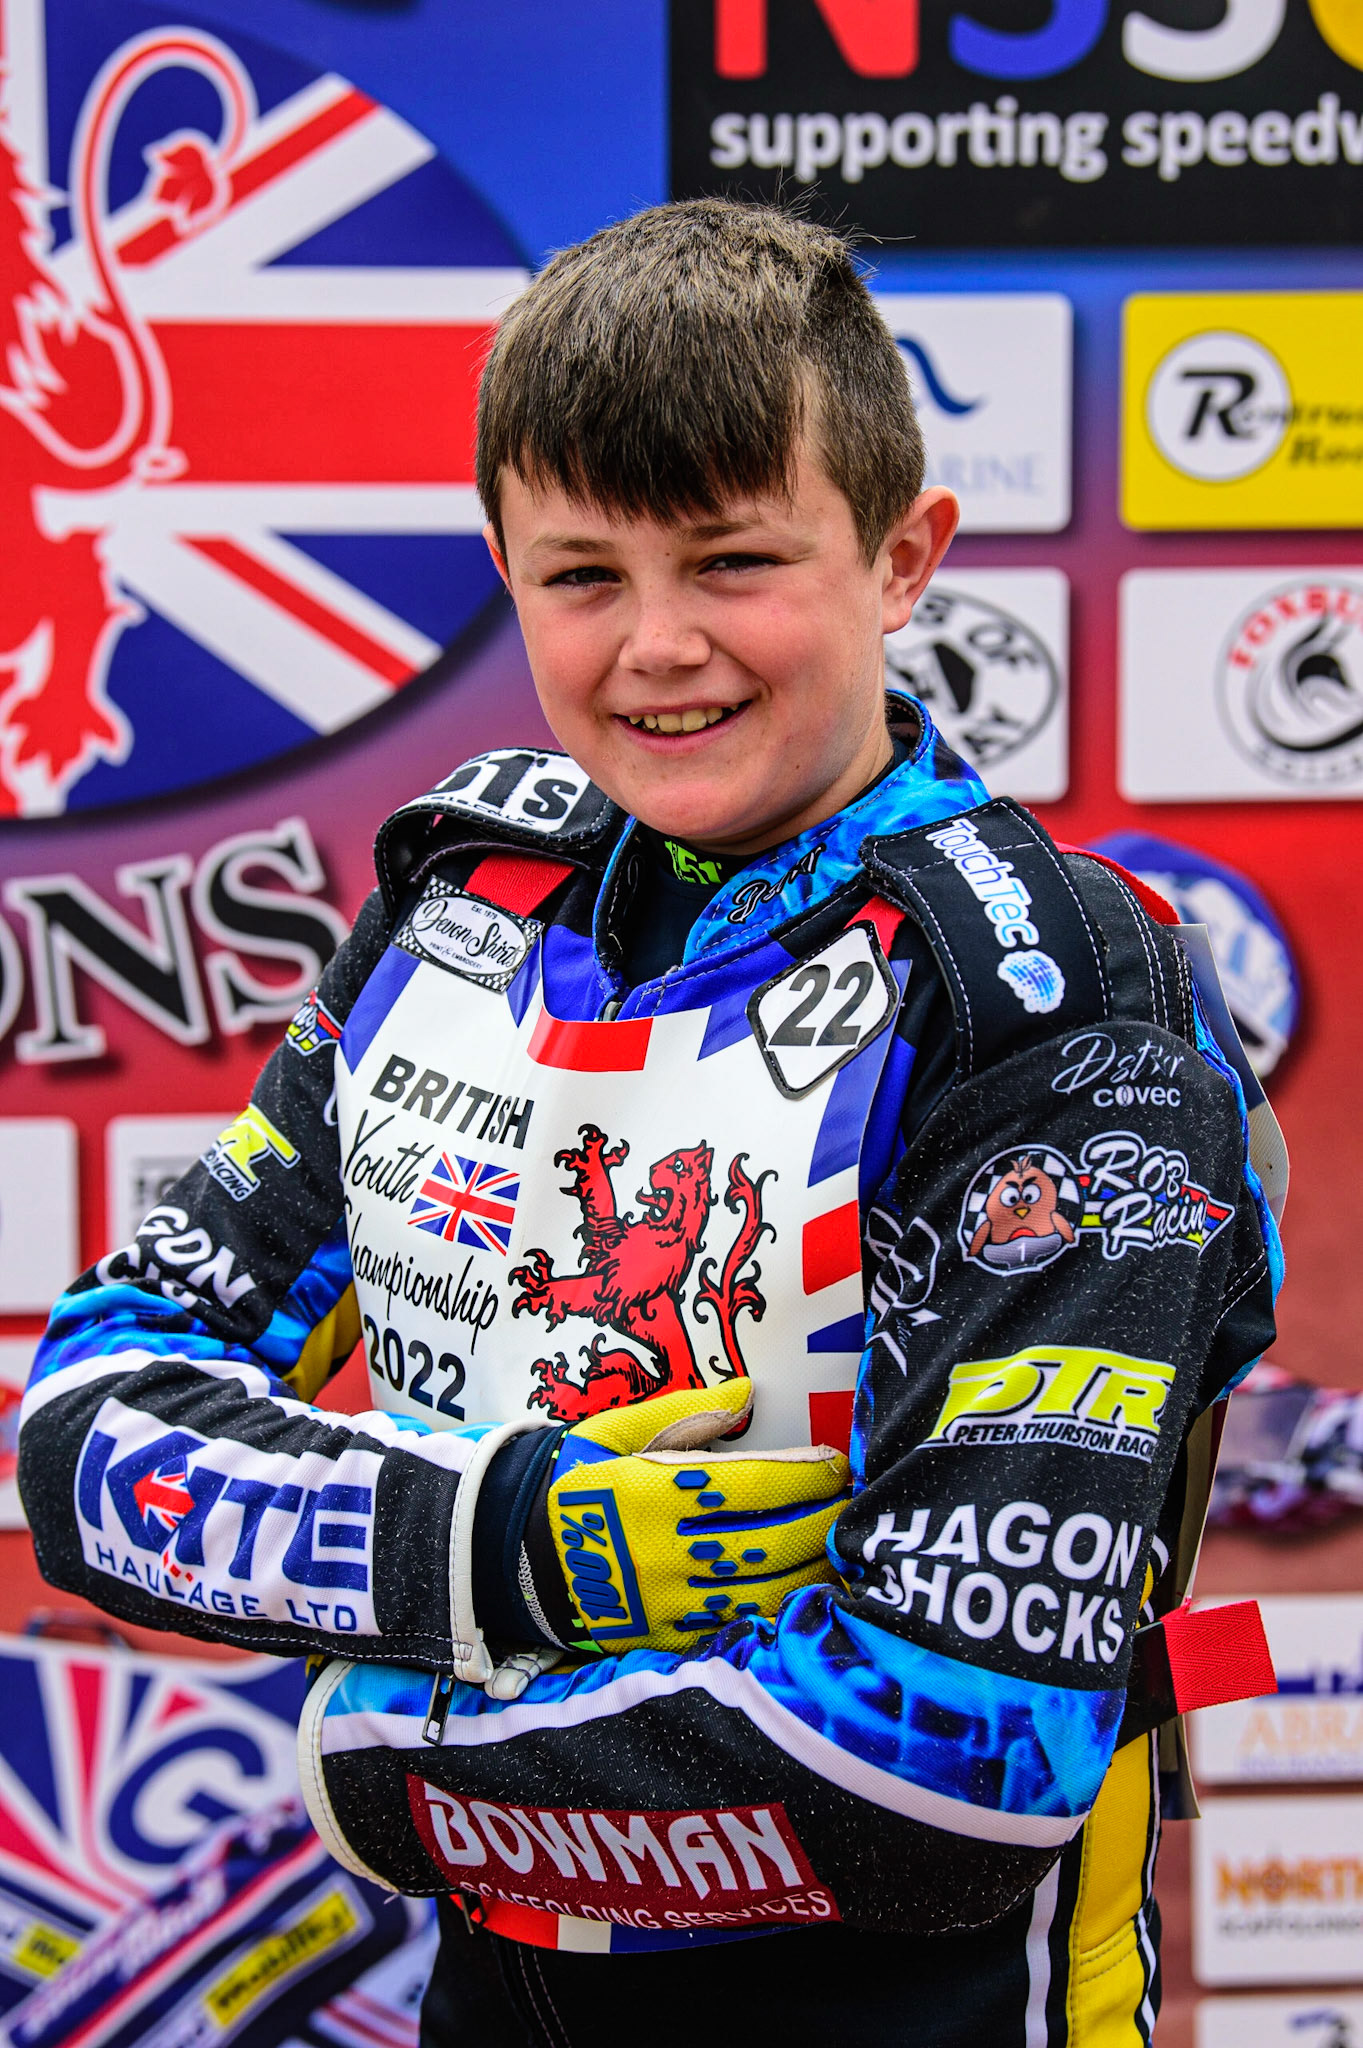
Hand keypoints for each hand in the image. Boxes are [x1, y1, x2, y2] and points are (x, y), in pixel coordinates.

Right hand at [534, 1380, 850, 1654]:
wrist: (507, 1556)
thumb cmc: (569, 1481)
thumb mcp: (615, 1432)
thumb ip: (686, 1413)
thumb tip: (748, 1392)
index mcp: (656, 1493)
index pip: (756, 1486)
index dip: (808, 1477)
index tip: (839, 1465)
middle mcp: (668, 1553)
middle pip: (772, 1543)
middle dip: (824, 1525)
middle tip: (857, 1507)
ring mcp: (668, 1602)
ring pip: (763, 1594)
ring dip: (812, 1573)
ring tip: (841, 1552)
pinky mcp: (665, 1638)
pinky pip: (735, 1627)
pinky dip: (775, 1611)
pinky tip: (802, 1593)